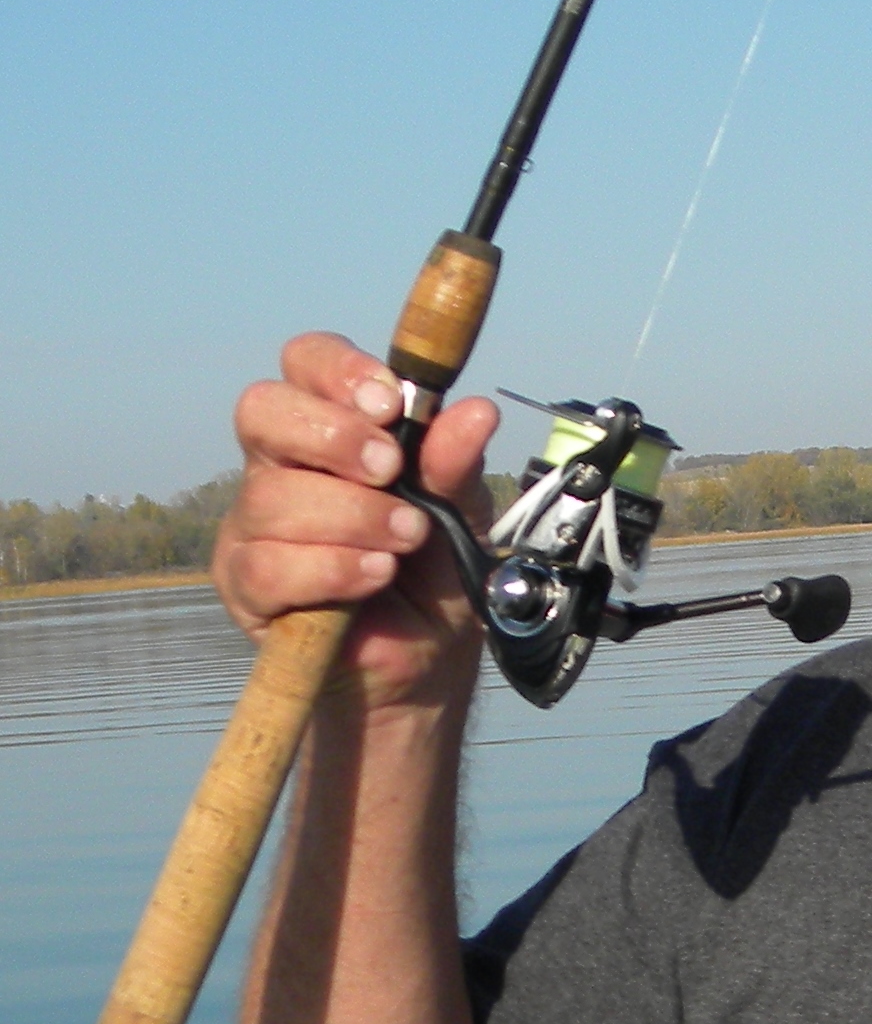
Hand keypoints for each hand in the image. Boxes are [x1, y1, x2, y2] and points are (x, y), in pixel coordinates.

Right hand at [211, 332, 497, 708]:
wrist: (426, 660)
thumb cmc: (434, 579)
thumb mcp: (462, 516)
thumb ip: (456, 467)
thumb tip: (475, 412)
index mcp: (334, 431)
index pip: (305, 363)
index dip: (338, 369)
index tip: (389, 402)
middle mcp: (283, 467)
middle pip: (262, 409)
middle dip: (333, 437)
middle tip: (390, 471)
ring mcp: (254, 524)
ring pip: (272, 495)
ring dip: (353, 518)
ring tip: (404, 543)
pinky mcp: (244, 583)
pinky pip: (268, 564)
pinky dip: (333, 569)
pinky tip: (374, 577)